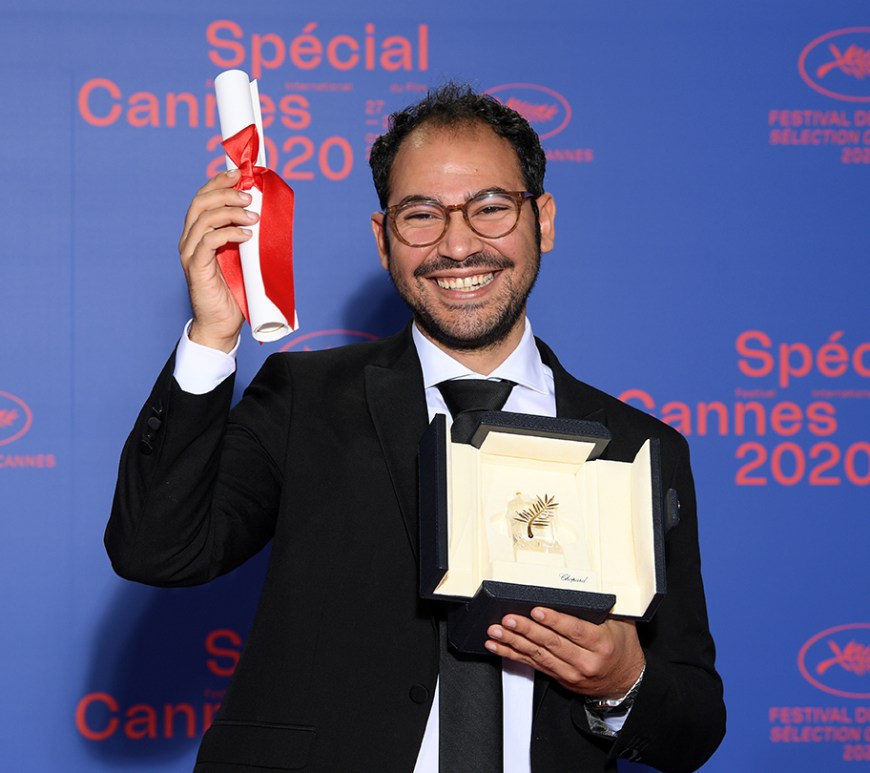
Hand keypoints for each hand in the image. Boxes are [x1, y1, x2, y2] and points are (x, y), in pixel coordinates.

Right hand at [177, 168, 257, 351]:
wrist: (222, 324)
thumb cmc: (235, 291)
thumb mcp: (244, 256)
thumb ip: (247, 235)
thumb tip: (266, 214)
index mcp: (199, 232)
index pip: (203, 197)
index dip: (219, 181)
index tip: (240, 173)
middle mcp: (190, 239)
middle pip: (200, 202)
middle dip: (225, 191)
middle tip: (249, 195)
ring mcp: (190, 253)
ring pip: (204, 219)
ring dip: (230, 212)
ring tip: (253, 217)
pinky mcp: (195, 268)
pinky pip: (208, 242)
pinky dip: (228, 234)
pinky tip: (246, 236)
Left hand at [485, 608, 644, 698]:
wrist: (626, 681)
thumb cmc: (622, 648)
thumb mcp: (621, 624)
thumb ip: (602, 609)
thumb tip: (581, 587)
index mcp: (600, 644)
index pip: (573, 630)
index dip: (553, 620)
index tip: (536, 611)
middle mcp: (585, 661)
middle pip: (551, 643)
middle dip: (527, 630)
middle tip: (508, 619)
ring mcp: (570, 672)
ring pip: (538, 655)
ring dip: (514, 642)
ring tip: (497, 631)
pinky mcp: (559, 678)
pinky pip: (533, 665)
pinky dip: (513, 655)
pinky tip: (499, 647)